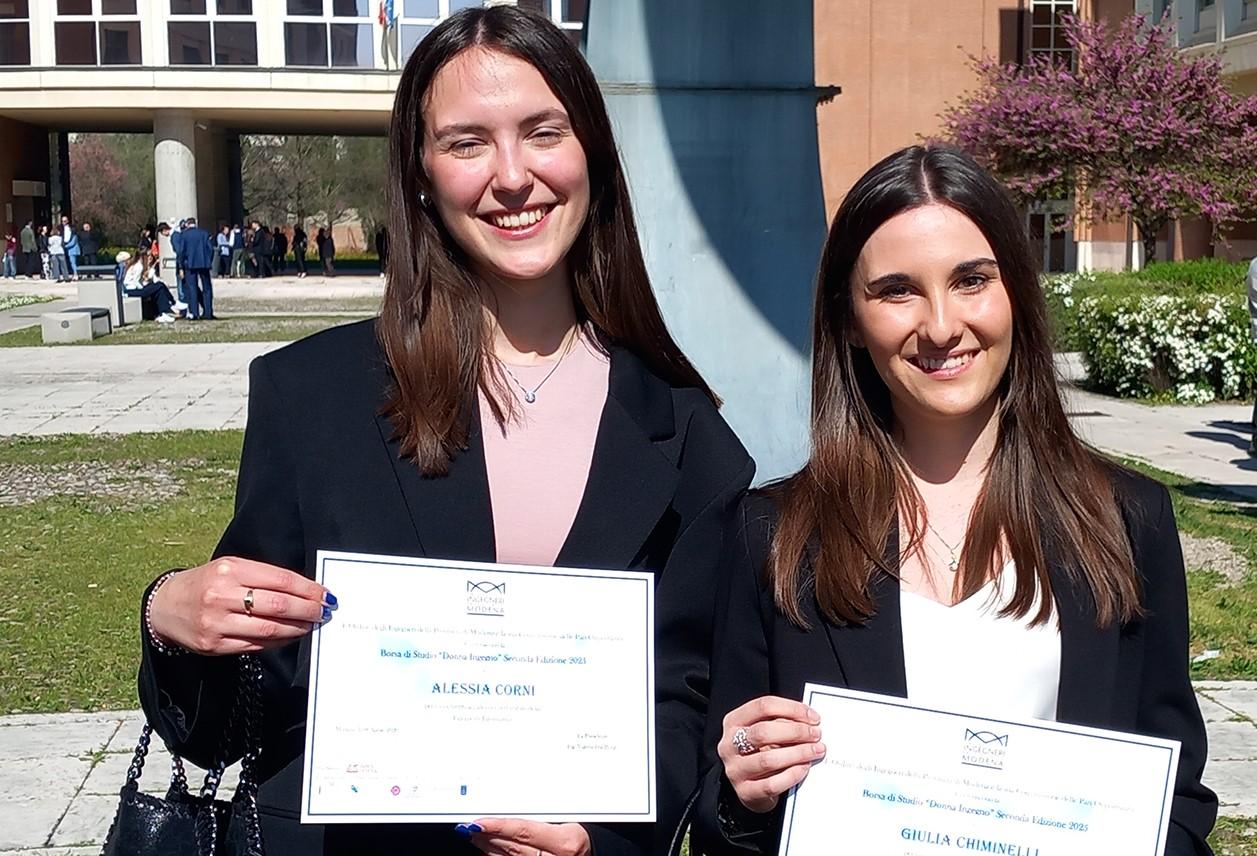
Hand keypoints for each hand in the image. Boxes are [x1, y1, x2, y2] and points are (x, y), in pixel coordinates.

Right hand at [149, 557, 333, 654]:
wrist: (165, 606)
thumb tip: (304, 590)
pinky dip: (279, 641)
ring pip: (270, 628)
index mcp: (231, 570)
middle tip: (325, 611)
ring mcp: (216, 622)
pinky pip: (256, 645)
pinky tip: (290, 635)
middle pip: (279, 606)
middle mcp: (222, 596)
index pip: (281, 580)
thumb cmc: (206, 583)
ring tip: (311, 624)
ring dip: (298, 628)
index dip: (309, 589)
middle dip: (309, 610)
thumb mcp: (230, 567)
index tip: (325, 594)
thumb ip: (263, 576)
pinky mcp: (214, 645)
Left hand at [462, 818, 590, 855]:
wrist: (600, 854)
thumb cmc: (585, 834)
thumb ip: (543, 817)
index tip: (479, 822)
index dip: (498, 826)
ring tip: (477, 836)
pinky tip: (491, 851)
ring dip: (491, 848)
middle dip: (490, 837)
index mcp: (565, 842)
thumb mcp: (570, 820)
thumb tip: (512, 809)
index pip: (523, 831)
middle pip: (514, 848)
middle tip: (471, 826)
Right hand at [718, 695, 824, 813]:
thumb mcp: (767, 732)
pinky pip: (772, 784)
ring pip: (768, 760)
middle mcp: (729, 744)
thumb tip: (809, 720)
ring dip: (798, 753)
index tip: (813, 716)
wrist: (752, 788)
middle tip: (816, 734)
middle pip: (763, 732)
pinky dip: (792, 775)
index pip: (762, 706)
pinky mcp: (745, 792)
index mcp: (734, 722)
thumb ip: (782, 723)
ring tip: (816, 750)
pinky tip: (805, 767)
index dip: (791, 709)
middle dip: (795, 732)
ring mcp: (735, 770)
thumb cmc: (763, 753)